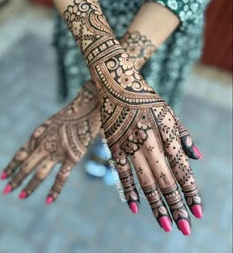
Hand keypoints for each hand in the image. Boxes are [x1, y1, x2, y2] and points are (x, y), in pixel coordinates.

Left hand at [1, 81, 100, 202]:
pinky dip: (55, 190)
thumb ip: (44, 136)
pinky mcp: (72, 157)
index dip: (11, 166)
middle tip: (6, 190)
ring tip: (20, 196)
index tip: (2, 176)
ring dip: (29, 186)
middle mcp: (45, 145)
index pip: (20, 154)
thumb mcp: (52, 122)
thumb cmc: (72, 114)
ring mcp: (58, 152)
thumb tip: (38, 147)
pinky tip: (49, 200)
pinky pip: (62, 177)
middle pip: (27, 165)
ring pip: (40, 173)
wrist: (87, 107)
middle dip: (15, 179)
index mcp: (39, 135)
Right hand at [92, 52, 202, 235]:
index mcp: (166, 131)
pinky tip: (136, 208)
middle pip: (165, 179)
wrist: (116, 83)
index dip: (191, 191)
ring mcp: (129, 143)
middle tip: (185, 229)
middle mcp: (149, 140)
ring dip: (156, 205)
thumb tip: (198, 159)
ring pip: (145, 180)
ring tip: (166, 225)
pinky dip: (128, 190)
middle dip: (177, 205)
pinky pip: (121, 172)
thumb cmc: (146, 98)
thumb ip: (184, 135)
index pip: (181, 168)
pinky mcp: (113, 145)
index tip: (198, 212)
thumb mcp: (169, 111)